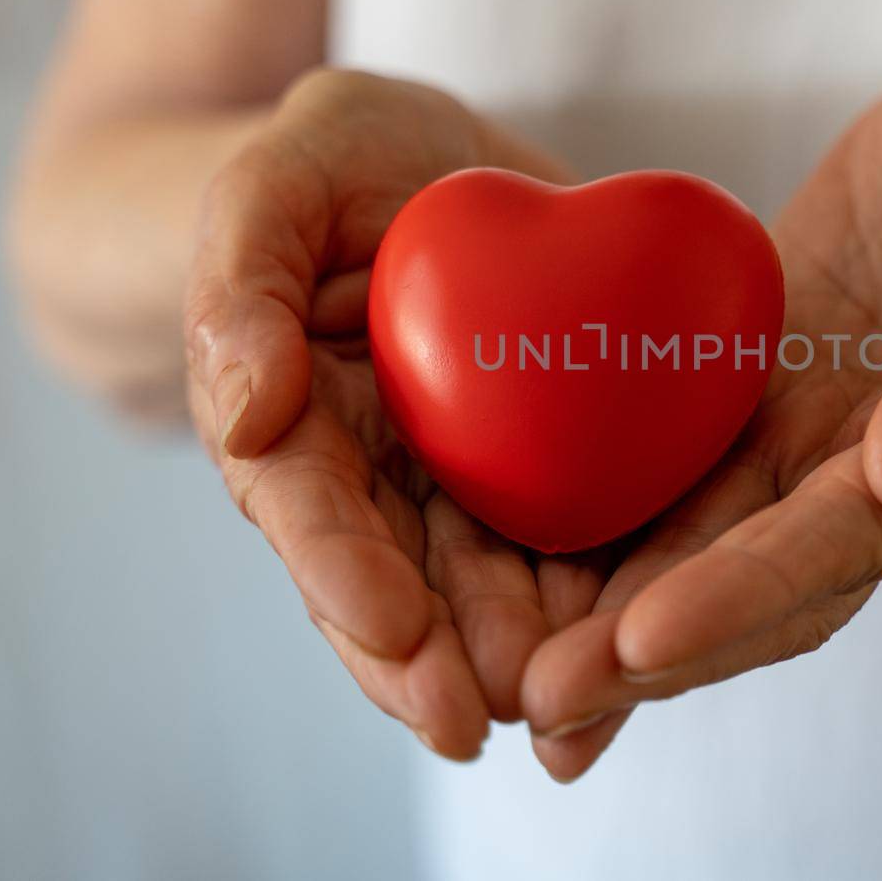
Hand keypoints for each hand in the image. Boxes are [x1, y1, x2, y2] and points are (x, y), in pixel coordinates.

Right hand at [182, 68, 604, 757]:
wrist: (436, 163)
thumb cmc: (337, 161)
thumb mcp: (276, 183)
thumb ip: (240, 284)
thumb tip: (245, 413)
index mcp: (298, 423)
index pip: (310, 513)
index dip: (345, 580)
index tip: (394, 635)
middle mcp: (377, 473)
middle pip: (402, 583)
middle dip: (438, 659)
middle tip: (485, 719)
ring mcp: (464, 475)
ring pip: (490, 582)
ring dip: (523, 649)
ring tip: (571, 702)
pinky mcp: (549, 458)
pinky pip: (573, 531)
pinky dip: (599, 589)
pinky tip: (641, 635)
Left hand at [518, 49, 881, 778]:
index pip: (852, 544)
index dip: (748, 594)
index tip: (644, 640)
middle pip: (770, 580)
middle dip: (660, 646)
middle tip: (545, 702)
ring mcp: (825, 437)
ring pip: (715, 541)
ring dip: (622, 612)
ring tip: (523, 680)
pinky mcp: (770, 391)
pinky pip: (686, 464)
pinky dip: (617, 524)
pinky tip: (531, 568)